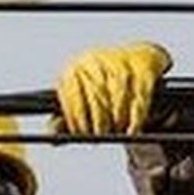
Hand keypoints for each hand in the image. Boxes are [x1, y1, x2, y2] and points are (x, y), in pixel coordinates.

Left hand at [55, 41, 171, 136]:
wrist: (136, 58)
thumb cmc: (101, 85)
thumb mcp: (80, 98)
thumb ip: (63, 118)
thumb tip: (52, 135)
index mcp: (75, 68)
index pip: (72, 93)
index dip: (75, 116)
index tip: (80, 133)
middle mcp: (96, 61)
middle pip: (96, 94)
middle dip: (97, 119)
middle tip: (99, 136)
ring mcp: (120, 62)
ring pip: (118, 97)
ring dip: (117, 119)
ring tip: (115, 132)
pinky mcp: (142, 69)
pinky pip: (138, 98)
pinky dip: (135, 118)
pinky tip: (130, 131)